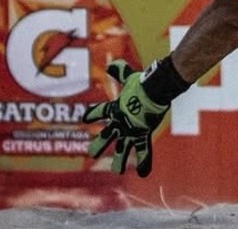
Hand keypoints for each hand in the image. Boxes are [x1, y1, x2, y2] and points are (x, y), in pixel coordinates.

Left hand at [83, 60, 168, 176]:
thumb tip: (111, 64)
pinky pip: (144, 150)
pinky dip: (145, 161)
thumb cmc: (141, 83)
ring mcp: (131, 130)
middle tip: (91, 153)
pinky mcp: (142, 134)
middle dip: (99, 144)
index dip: (93, 114)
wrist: (153, 90)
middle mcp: (120, 122)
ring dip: (120, 160)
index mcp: (115, 108)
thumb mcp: (128, 76)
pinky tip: (144, 173)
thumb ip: (119, 70)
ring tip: (116, 171)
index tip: (84, 118)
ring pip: (124, 148)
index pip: (100, 112)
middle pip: (107, 135)